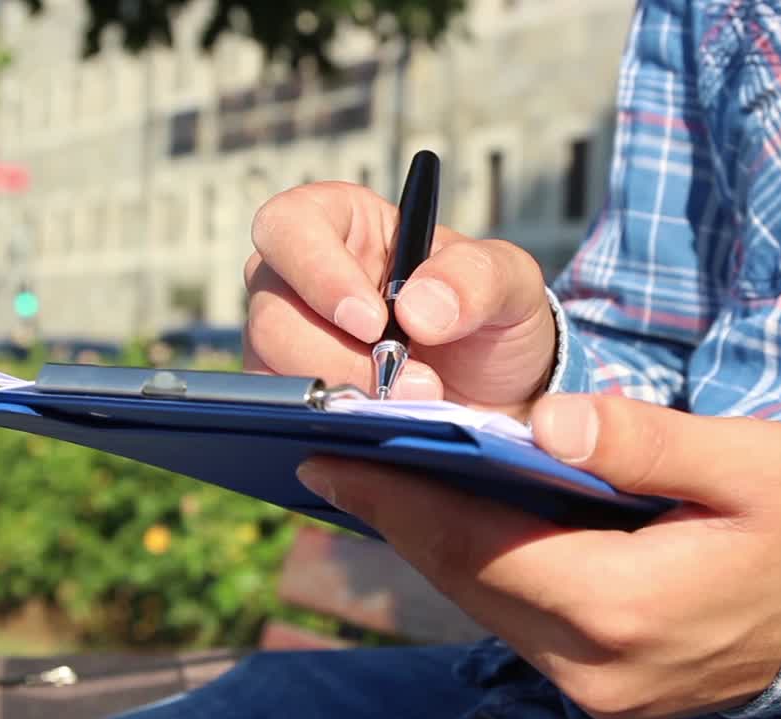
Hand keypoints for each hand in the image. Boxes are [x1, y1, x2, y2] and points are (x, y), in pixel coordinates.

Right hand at [245, 182, 554, 418]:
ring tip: (410, 410)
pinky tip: (379, 432)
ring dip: (341, 399)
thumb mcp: (510, 283)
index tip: (373, 321)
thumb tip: (416, 307)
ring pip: (271, 373)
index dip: (317, 271)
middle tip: (416, 385)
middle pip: (273, 315)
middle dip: (339, 360)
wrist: (501, 399)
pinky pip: (283, 421)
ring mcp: (292, 347)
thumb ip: (477, 279)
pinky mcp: (295, 403)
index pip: (291, 225)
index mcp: (345, 228)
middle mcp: (302, 284)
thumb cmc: (494, 321)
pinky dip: (328, 431)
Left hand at [297, 394, 780, 718]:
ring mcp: (606, 690)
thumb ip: (643, 442)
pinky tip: (465, 526)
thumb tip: (546, 421)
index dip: (402, 499)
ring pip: (491, 608)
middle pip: (471, 584)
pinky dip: (485, 571)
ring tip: (386, 486)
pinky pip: (524, 624)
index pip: (482, 546)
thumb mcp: (749, 464)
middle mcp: (602, 668)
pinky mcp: (613, 688)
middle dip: (401, 521)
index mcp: (628, 605)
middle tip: (338, 464)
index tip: (333, 458)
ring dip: (437, 547)